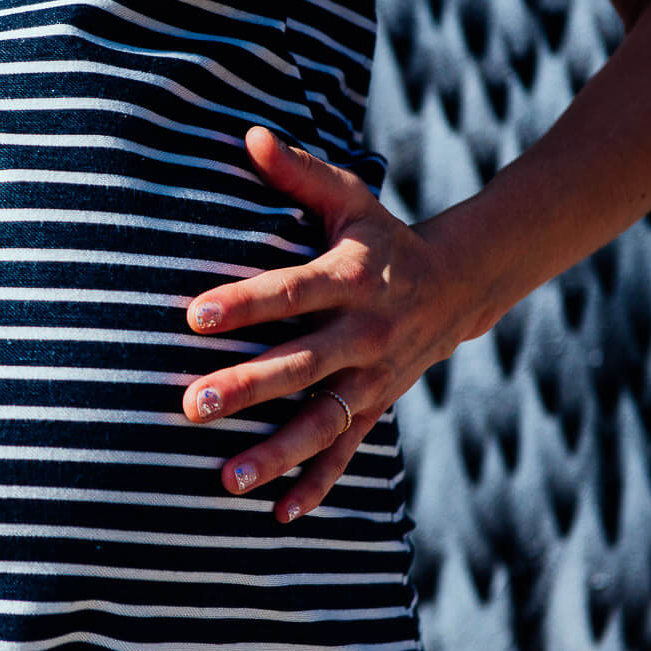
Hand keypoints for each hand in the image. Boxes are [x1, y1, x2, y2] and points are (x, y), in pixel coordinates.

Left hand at [183, 125, 475, 522]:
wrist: (459, 285)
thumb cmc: (381, 236)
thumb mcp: (349, 199)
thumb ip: (298, 174)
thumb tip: (248, 134)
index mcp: (352, 276)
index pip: (291, 291)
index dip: (245, 303)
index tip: (194, 316)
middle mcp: (364, 332)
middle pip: (300, 365)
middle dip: (247, 387)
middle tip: (191, 406)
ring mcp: (373, 378)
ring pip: (322, 422)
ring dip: (276, 453)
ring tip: (226, 480)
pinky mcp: (375, 408)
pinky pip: (345, 453)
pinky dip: (317, 486)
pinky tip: (278, 515)